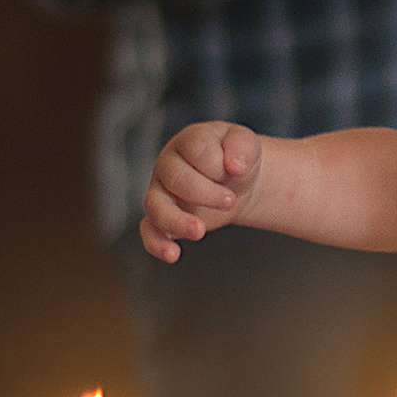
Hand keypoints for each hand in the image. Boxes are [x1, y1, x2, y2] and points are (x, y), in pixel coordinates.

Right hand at [140, 122, 262, 261]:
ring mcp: (161, 192)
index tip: (237, 170)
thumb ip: (242, 147)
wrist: (236, 181)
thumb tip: (234, 166)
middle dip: (205, 192)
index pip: (196, 149)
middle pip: (176, 178)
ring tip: (200, 231)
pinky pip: (149, 231)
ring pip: (155, 206)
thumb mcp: (247, 144)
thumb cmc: (236, 158)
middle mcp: (168, 165)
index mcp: (189, 141)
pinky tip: (173, 255)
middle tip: (230, 201)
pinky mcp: (161, 218)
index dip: (217, 163)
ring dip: (176, 220)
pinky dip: (156, 244)